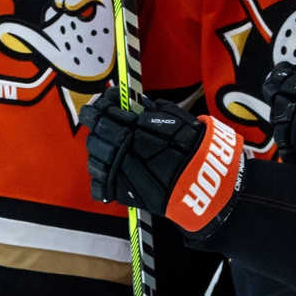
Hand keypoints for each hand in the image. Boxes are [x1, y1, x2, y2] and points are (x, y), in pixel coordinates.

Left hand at [82, 88, 243, 231]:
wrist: (202, 179)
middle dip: (99, 128)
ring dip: (98, 153)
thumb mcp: (172, 115)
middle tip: (104, 126)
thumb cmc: (191, 145)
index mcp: (131, 125)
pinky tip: (110, 175)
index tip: (103, 105)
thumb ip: (147, 108)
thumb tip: (130, 101)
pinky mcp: (120, 193)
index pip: (103, 110)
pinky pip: (98, 187)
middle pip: (96, 134)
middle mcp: (121, 147)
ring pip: (94, 159)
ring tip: (110, 152)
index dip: (100, 106)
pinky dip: (101, 181)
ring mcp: (117, 172)